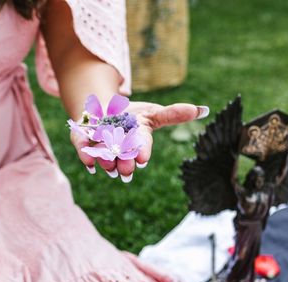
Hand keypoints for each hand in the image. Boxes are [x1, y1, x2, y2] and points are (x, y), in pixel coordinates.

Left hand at [70, 101, 208, 181]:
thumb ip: (173, 114)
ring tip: (106, 154)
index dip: (141, 153)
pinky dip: (85, 156)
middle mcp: (120, 152)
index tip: (141, 158)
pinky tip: (87, 161)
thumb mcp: (152, 113)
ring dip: (105, 159)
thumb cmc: (132, 116)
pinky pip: (84, 153)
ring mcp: (102, 150)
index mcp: (137, 143)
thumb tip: (203, 110)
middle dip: (124, 164)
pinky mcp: (84, 146)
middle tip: (124, 164)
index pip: (141, 150)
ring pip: (104, 160)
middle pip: (123, 162)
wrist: (103, 113)